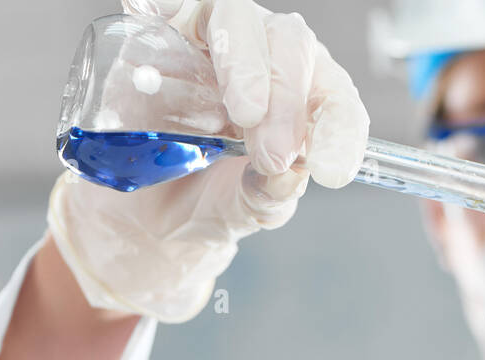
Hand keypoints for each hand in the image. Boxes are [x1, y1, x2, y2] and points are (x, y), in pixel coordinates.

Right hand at [48, 0, 368, 320]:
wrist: (145, 214)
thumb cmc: (209, 201)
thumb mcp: (243, 209)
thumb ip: (269, 196)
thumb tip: (287, 176)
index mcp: (304, 101)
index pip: (336, 99)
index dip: (340, 130)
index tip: (329, 171)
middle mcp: (266, 59)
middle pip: (292, 44)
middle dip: (288, 99)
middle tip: (273, 154)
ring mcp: (213, 40)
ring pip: (239, 16)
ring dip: (246, 63)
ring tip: (244, 114)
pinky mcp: (163, 33)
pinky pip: (170, 5)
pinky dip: (164, 5)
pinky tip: (159, 21)